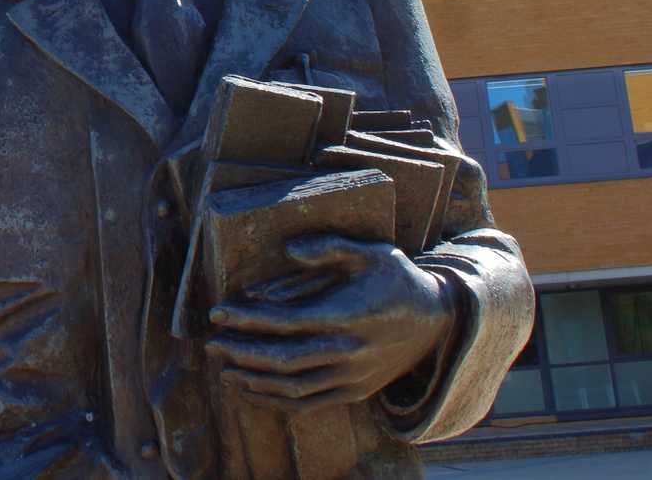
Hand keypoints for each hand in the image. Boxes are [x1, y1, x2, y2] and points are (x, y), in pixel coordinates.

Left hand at [204, 234, 454, 414]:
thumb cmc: (398, 278)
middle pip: (282, 359)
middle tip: (210, 343)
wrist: (440, 321)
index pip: (286, 321)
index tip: (218, 312)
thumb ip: (328, 247)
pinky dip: (276, 401)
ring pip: (293, 387)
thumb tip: (288, 249)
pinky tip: (252, 391)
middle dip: (241, 352)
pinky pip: (309, 404)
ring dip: (253, 381)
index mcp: (347, 314)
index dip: (247, 319)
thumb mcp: (371, 251)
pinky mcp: (356, 391)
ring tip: (224, 370)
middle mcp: (348, 350)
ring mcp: (352, 376)